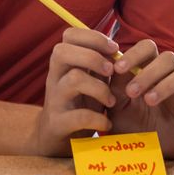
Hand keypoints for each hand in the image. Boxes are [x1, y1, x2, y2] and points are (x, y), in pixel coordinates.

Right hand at [35, 28, 118, 156]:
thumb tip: (118, 50)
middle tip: (111, 71)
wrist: (55, 139)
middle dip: (92, 57)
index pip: (69, 35)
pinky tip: (106, 124)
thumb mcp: (89, 81)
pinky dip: (98, 119)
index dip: (93, 36)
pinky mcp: (58, 123)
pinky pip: (79, 116)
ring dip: (100, 89)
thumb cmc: (79, 105)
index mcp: (63, 64)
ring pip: (74, 79)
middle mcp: (55, 77)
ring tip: (112, 102)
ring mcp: (54, 100)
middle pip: (62, 52)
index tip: (114, 48)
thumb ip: (100, 65)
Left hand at [105, 39, 173, 158]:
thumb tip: (109, 63)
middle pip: (169, 57)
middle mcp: (168, 78)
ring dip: (168, 84)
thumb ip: (113, 85)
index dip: (135, 53)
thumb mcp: (116, 106)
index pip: (148, 48)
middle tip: (132, 92)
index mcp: (148, 71)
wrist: (142, 155)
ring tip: (150, 101)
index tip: (118, 69)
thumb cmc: (128, 125)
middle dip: (149, 72)